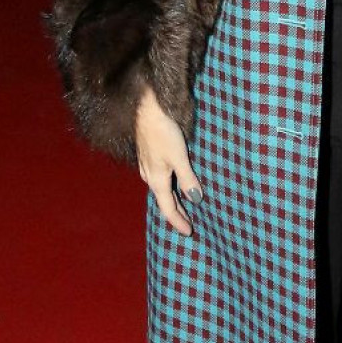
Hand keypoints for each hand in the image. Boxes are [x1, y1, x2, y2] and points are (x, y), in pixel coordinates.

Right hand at [135, 86, 201, 235]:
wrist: (146, 110)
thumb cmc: (163, 132)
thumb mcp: (179, 157)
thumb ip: (187, 179)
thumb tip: (195, 200)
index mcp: (156, 180)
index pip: (168, 208)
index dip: (178, 221)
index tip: (189, 232)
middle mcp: (149, 176)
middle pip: (164, 201)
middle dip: (176, 213)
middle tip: (189, 224)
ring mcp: (148, 167)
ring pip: (161, 190)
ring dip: (173, 201)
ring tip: (184, 208)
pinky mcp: (149, 157)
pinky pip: (159, 180)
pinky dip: (169, 188)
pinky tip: (175, 184)